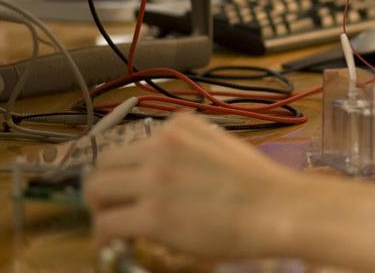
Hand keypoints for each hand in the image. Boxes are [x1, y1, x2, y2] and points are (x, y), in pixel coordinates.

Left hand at [83, 115, 302, 259]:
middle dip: (105, 188)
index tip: (129, 189)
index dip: (125, 171)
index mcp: (180, 127)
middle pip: (105, 163)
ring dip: (101, 211)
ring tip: (114, 229)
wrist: (278, 209)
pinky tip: (111, 247)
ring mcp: (155, 179)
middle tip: (114, 210)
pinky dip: (103, 238)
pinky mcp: (152, 215)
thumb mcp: (222, 146)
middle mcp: (162, 146)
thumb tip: (165, 174)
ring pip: (97, 190)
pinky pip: (107, 224)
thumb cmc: (261, 186)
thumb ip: (190, 149)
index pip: (131, 144)